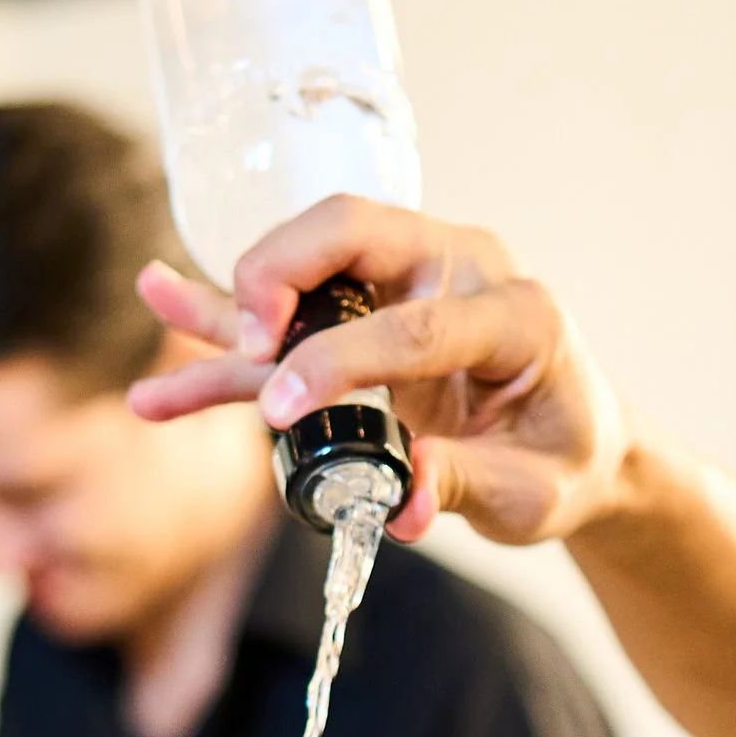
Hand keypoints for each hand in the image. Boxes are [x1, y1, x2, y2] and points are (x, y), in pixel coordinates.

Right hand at [127, 197, 633, 548]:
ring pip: (308, 256)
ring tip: (157, 298)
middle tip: (250, 345)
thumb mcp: (531, 493)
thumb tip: (406, 507)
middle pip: (353, 229)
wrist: (578, 445)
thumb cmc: (561, 460)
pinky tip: (161, 298)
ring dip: (237, 292)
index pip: (416, 323)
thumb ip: (464, 487)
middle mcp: (458, 272)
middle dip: (285, 274)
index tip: (283, 407)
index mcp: (516, 314)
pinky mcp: (366, 311)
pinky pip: (288, 307)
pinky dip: (227, 314)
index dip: (340, 361)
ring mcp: (406, 281)